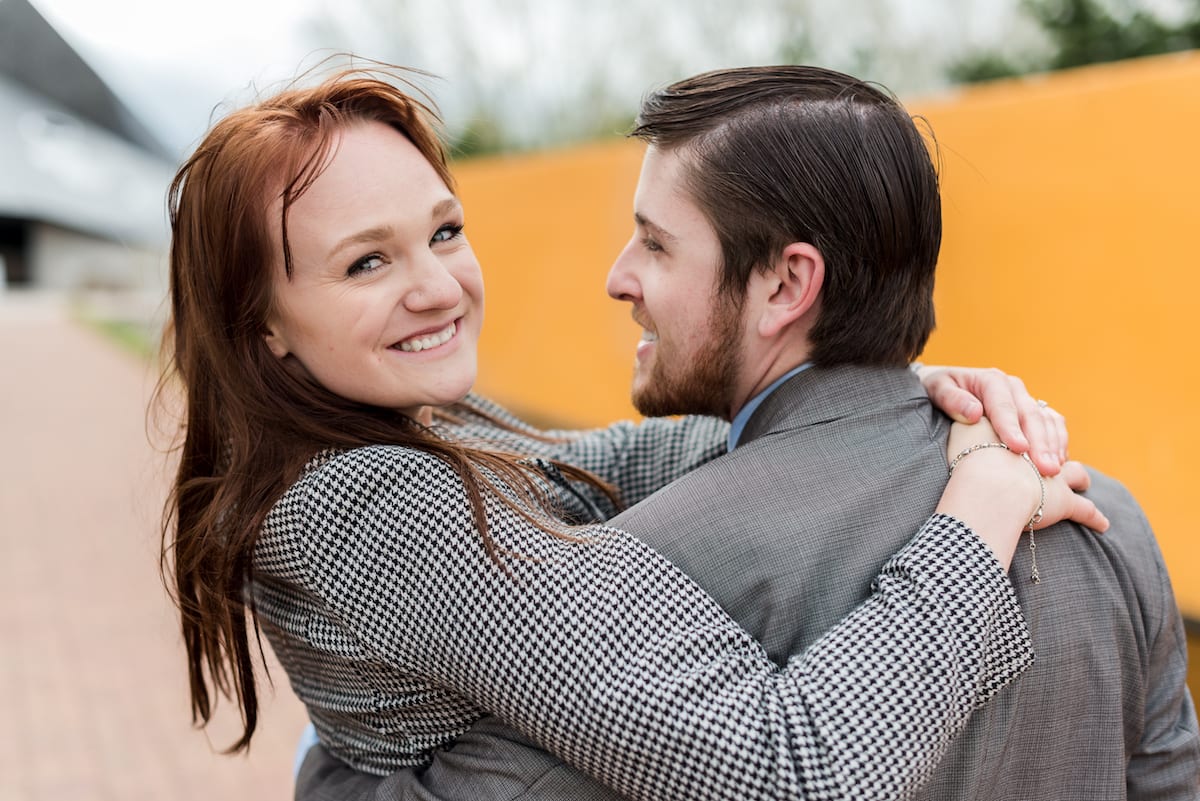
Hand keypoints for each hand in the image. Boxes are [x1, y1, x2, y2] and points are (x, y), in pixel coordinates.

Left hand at [919, 364, 1065, 475]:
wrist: (944, 387)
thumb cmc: (938, 389)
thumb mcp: (937, 389)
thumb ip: (952, 399)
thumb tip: (974, 413)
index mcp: (991, 380)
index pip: (1004, 406)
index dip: (1012, 428)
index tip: (1019, 449)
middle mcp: (1013, 388)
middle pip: (1031, 415)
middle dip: (1040, 443)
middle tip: (1046, 469)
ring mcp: (1025, 399)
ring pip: (1047, 420)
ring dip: (1053, 445)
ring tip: (1054, 471)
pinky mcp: (1032, 412)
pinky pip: (1053, 425)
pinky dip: (1058, 443)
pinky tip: (1059, 463)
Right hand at [942, 419, 1106, 570]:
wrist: (987, 478)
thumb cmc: (970, 455)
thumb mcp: (964, 428)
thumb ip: (967, 416)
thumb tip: (971, 410)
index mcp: (1019, 424)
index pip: (1033, 417)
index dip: (1033, 428)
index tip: (1028, 438)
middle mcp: (1042, 448)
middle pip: (1054, 442)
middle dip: (1054, 450)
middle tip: (1051, 463)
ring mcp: (1055, 475)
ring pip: (1075, 472)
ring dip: (1078, 477)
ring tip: (1082, 483)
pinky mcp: (1062, 501)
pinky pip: (1084, 510)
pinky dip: (1094, 517)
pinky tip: (1102, 523)